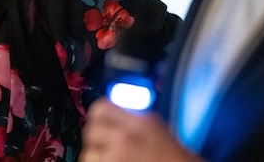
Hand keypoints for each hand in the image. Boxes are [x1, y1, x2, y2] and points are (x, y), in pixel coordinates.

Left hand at [81, 98, 202, 161]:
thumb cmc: (173, 157)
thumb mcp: (156, 126)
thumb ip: (134, 115)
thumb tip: (115, 108)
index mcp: (139, 121)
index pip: (101, 108)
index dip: (100, 114)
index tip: (101, 119)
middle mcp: (126, 137)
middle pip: (92, 129)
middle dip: (97, 136)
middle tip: (105, 142)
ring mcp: (118, 156)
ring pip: (89, 152)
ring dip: (97, 154)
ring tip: (112, 157)